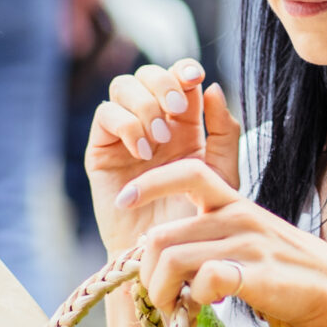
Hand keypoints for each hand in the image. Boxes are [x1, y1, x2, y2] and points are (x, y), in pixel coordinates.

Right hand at [84, 59, 241, 256]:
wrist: (166, 256)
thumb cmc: (197, 221)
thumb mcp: (222, 174)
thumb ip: (224, 132)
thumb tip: (212, 88)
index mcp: (184, 124)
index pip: (178, 79)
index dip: (183, 70)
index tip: (195, 78)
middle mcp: (152, 123)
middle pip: (148, 75)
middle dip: (163, 84)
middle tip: (177, 111)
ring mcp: (125, 135)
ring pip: (123, 87)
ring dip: (143, 103)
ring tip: (158, 138)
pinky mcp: (102, 151)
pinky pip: (105, 116)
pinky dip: (125, 123)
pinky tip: (142, 150)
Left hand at [119, 159, 326, 326]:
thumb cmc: (293, 276)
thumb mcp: (253, 243)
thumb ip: (216, 241)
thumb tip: (169, 257)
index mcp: (236, 205)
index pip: (187, 172)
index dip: (149, 183)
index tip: (125, 201)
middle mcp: (239, 218)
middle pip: (161, 234)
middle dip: (146, 272)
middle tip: (158, 296)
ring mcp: (248, 245)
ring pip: (171, 258)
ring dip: (161, 291)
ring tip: (173, 309)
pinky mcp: (257, 274)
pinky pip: (204, 280)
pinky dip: (194, 300)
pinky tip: (205, 310)